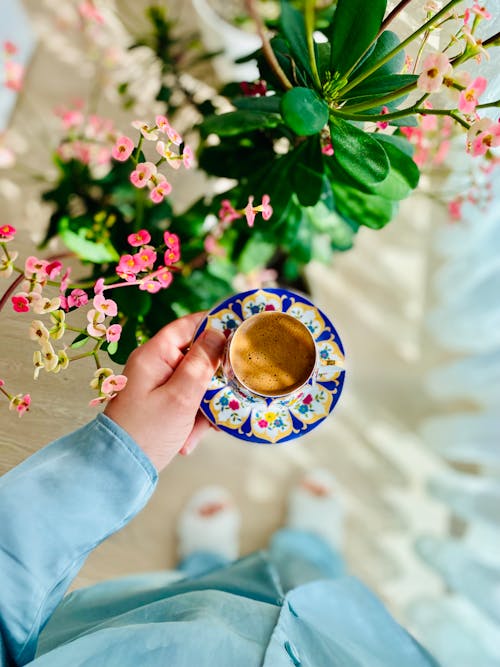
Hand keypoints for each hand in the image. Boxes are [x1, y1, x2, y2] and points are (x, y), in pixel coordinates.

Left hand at [104, 313, 225, 471]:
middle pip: (196, 356)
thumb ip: (201, 363)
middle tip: (231, 388)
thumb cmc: (146, 433)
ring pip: (196, 382)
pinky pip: (188, 402)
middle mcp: (155, 366)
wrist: (119, 471)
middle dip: (214, 377)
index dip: (213, 324)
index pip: (187, 326)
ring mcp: (157, 385)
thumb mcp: (180, 397)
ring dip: (205, 404)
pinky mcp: (161, 404)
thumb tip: (218, 333)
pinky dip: (194, 419)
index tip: (239, 329)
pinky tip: (190, 439)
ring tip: (206, 427)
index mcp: (154, 356)